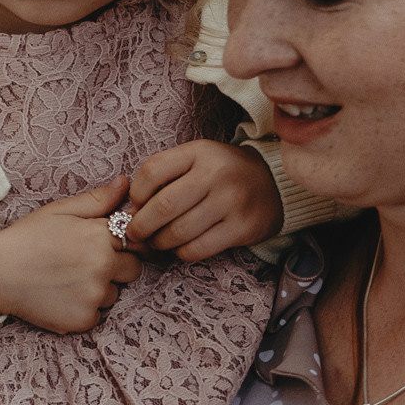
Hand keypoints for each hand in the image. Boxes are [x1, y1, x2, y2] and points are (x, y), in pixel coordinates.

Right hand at [0, 176, 140, 332]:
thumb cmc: (25, 239)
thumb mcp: (59, 211)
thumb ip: (96, 200)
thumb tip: (125, 184)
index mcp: (99, 236)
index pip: (135, 242)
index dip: (119, 244)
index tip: (100, 246)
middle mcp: (103, 266)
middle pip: (132, 270)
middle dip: (115, 267)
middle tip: (81, 264)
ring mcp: (94, 295)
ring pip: (114, 294)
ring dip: (99, 289)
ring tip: (66, 281)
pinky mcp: (84, 319)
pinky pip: (97, 315)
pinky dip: (83, 309)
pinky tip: (61, 297)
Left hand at [125, 140, 279, 260]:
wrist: (273, 183)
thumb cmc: (221, 173)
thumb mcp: (195, 159)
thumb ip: (164, 176)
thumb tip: (132, 210)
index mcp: (199, 152)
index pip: (152, 171)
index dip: (136, 194)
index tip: (135, 205)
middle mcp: (216, 174)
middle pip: (163, 207)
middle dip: (141, 226)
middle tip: (136, 233)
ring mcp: (231, 201)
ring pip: (178, 231)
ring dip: (159, 242)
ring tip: (157, 241)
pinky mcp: (242, 227)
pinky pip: (198, 248)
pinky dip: (181, 252)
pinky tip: (179, 247)